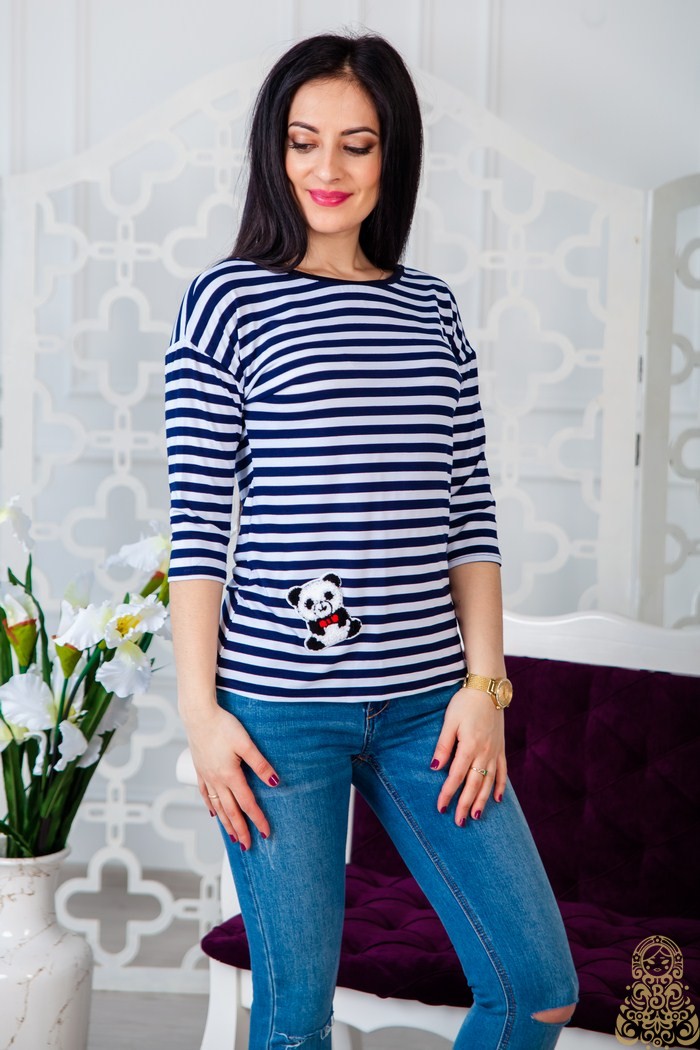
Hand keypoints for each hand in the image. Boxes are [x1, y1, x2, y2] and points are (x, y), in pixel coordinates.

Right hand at [184, 703, 279, 850]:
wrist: (198, 715)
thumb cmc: (222, 726)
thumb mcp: (246, 744)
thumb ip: (260, 764)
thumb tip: (275, 783)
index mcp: (230, 775)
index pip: (247, 803)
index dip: (257, 819)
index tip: (266, 832)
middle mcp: (217, 780)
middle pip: (231, 811)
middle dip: (240, 829)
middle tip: (248, 845)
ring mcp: (206, 776)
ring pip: (217, 806)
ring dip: (225, 823)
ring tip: (232, 837)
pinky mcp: (200, 770)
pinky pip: (205, 794)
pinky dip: (210, 806)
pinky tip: (213, 813)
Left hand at [429, 686, 506, 824]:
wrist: (489, 688)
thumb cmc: (465, 702)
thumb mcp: (450, 721)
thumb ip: (443, 745)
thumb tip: (435, 767)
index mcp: (469, 746)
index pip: (456, 776)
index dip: (448, 793)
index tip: (441, 808)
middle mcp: (484, 753)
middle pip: (474, 784)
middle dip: (465, 804)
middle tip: (458, 822)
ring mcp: (495, 752)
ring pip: (489, 782)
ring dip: (482, 801)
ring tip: (475, 817)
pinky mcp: (501, 748)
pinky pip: (502, 772)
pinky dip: (501, 787)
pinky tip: (498, 800)